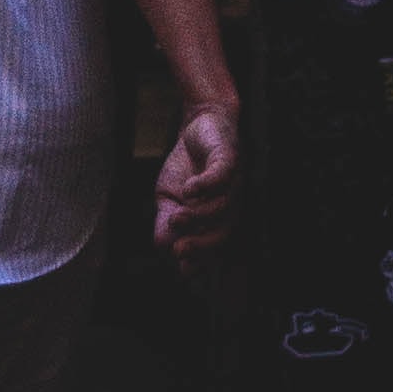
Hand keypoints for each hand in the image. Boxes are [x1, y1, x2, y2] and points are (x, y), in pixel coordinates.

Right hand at [151, 103, 237, 272]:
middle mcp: (229, 203)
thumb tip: (160, 245)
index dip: (201, 258)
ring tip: (176, 216)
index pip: (212, 244)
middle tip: (180, 249)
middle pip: (224, 231)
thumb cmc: (186, 165)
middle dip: (204, 245)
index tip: (183, 268)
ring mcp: (232, 182)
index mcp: (216, 217)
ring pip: (223, 206)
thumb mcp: (167, 196)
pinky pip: (222, 175)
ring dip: (199, 215)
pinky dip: (206, 184)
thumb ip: (165, 220)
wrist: (199, 124)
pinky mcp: (229, 158)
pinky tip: (189, 189)